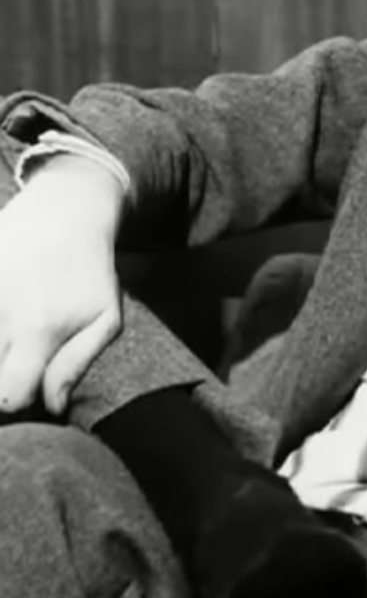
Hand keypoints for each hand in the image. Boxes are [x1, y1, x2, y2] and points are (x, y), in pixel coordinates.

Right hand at [0, 154, 124, 415]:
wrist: (65, 209)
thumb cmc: (90, 270)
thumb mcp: (105, 316)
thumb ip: (76, 364)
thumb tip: (52, 408)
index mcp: (39, 331)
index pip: (9, 396)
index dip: (13, 401)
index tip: (19, 391)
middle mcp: (0, 313)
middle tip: (17, 357)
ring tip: (12, 332)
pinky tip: (4, 307)